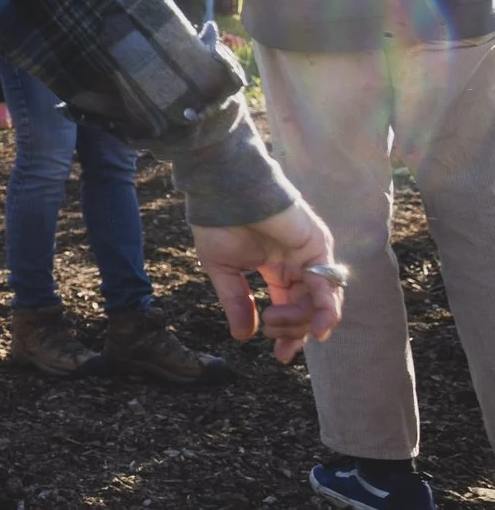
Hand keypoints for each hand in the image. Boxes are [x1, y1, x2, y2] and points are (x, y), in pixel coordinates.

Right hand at [192, 200, 341, 362]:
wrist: (224, 189)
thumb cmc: (217, 222)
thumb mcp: (223, 270)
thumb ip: (236, 302)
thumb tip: (243, 337)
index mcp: (276, 268)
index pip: (291, 308)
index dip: (288, 334)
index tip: (279, 356)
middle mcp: (298, 264)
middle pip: (309, 311)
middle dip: (294, 331)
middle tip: (271, 334)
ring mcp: (311, 255)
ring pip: (322, 303)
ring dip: (304, 322)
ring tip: (276, 323)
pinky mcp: (319, 246)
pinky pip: (329, 284)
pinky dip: (326, 309)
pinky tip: (317, 328)